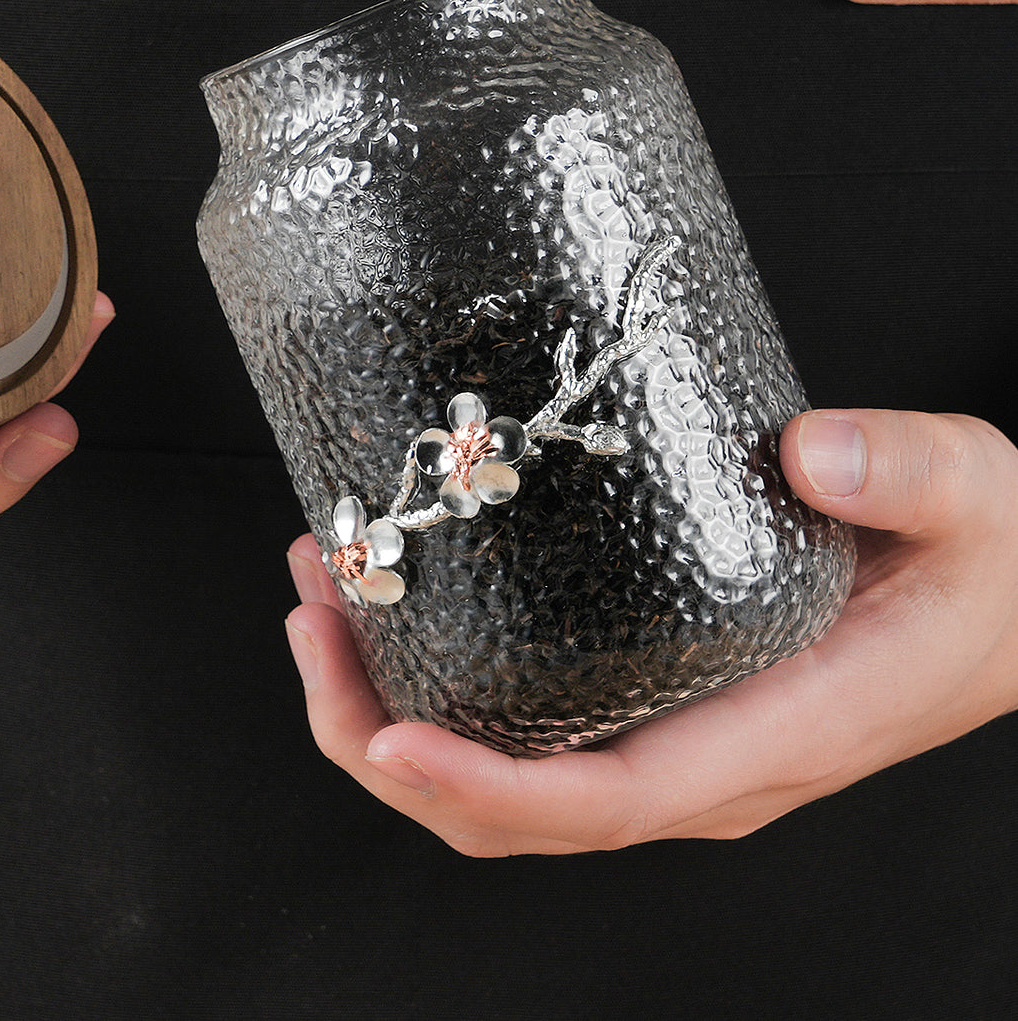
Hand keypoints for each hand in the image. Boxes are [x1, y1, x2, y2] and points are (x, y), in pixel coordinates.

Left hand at [285, 408, 1017, 853]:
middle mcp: (701, 761)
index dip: (482, 784)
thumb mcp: (973, 501)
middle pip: (513, 811)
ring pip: (501, 781)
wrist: (1002, 602)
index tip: (385, 733)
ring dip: (386, 708)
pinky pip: (524, 730)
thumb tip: (811, 453)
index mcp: (771, 734)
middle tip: (315, 617)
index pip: (605, 800)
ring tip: (323, 595)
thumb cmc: (984, 568)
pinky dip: (436, 683)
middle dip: (384, 738)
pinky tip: (394, 601)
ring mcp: (668, 740)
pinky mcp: (650, 703)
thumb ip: (905, 474)